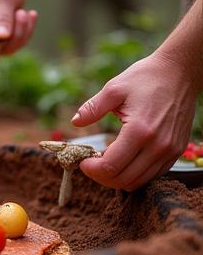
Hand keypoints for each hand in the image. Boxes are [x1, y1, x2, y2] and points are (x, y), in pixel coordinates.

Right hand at [0, 0, 37, 53]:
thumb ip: (3, 16)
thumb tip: (1, 38)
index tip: (11, 34)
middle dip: (12, 36)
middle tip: (24, 13)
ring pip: (0, 49)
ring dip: (20, 35)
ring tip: (27, 13)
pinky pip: (7, 46)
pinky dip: (22, 35)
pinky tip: (28, 17)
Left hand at [71, 52, 197, 189]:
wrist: (179, 72)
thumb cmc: (145, 78)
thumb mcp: (114, 89)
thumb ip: (92, 108)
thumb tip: (75, 122)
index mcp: (139, 131)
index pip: (111, 166)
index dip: (91, 169)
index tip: (82, 161)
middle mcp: (158, 145)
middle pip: (123, 179)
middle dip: (101, 177)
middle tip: (90, 164)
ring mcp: (169, 150)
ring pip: (138, 181)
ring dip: (117, 178)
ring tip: (105, 163)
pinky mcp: (176, 151)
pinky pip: (153, 175)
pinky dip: (134, 174)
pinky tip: (123, 161)